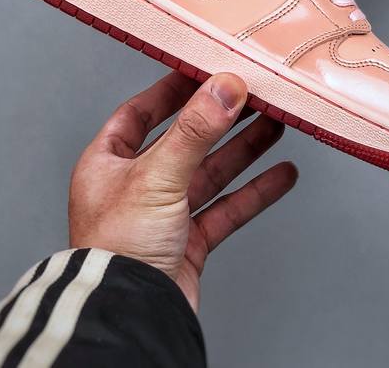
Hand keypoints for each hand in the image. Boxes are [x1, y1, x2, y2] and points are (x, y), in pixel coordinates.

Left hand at [69, 71, 297, 310]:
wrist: (127, 319)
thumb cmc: (117, 251)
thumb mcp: (156, 176)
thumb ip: (194, 131)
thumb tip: (224, 87)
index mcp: (107, 164)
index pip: (140, 114)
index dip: (172, 91)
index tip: (204, 70)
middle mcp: (134, 187)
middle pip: (184, 142)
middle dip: (220, 120)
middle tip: (253, 96)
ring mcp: (163, 216)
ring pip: (210, 174)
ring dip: (243, 150)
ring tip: (276, 124)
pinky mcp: (188, 244)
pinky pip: (226, 209)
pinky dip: (254, 192)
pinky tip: (281, 175)